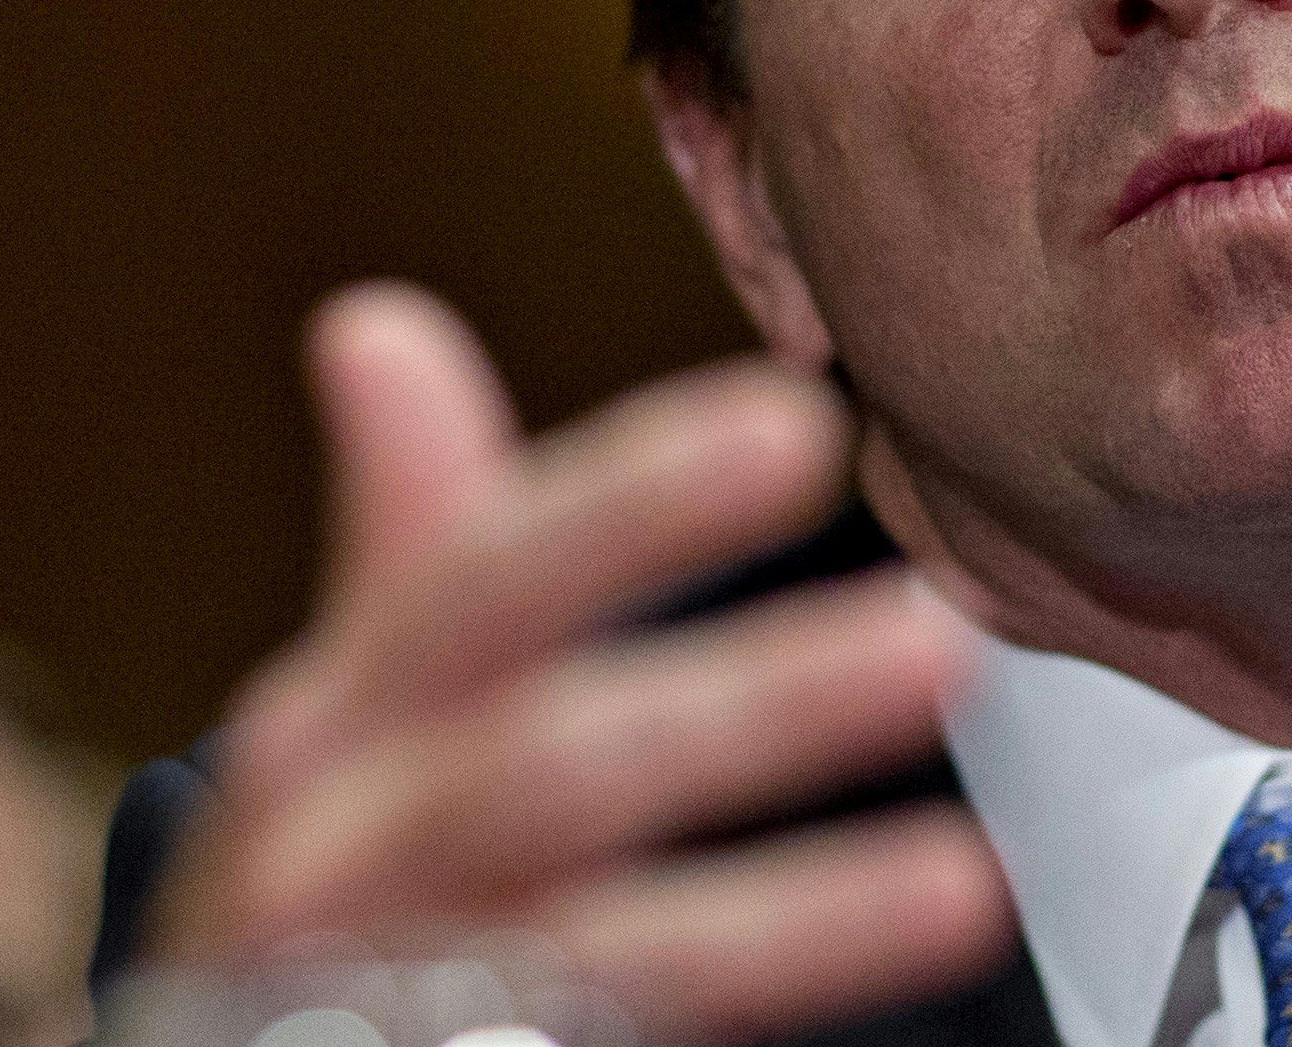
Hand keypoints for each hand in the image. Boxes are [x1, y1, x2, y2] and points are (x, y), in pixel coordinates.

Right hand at [150, 282, 1014, 1043]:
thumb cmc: (326, 879)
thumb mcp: (350, 709)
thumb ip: (408, 535)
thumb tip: (376, 319)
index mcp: (338, 729)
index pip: (484, 585)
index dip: (637, 504)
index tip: (800, 422)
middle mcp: (344, 861)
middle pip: (551, 768)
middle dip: (750, 708)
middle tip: (938, 643)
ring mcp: (387, 1003)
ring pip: (597, 955)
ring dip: (790, 921)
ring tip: (965, 884)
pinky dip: (670, 1046)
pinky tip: (843, 1043)